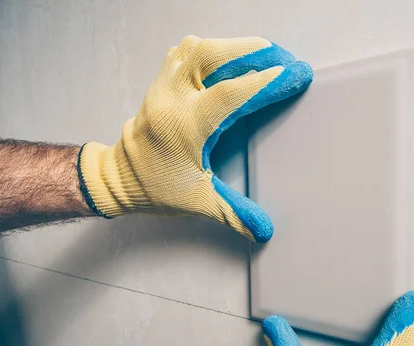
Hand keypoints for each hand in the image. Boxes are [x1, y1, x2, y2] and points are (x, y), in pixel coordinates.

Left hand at [78, 36, 312, 241]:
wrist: (117, 179)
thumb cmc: (155, 188)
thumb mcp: (199, 202)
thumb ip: (235, 214)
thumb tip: (264, 229)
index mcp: (184, 126)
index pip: (232, 93)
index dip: (267, 82)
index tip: (296, 75)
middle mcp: (171, 99)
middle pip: (212, 55)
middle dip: (254, 52)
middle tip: (286, 59)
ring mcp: (162, 86)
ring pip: (198, 48)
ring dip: (234, 47)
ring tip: (264, 55)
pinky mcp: (160, 82)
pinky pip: (186, 52)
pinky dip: (213, 51)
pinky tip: (230, 60)